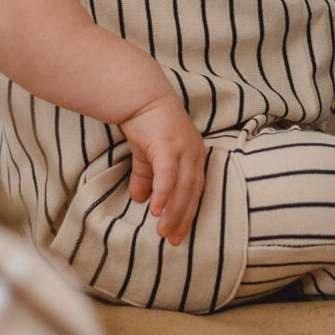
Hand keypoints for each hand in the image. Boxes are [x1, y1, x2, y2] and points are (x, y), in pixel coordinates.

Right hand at [117, 88, 206, 247]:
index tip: (178, 234)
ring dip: (173, 212)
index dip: (187, 214)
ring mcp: (184, 148)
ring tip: (163, 232)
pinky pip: (168, 176)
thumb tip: (140, 199)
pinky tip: (156, 211)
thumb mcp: (147, 155)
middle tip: (172, 240)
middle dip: (182, 219)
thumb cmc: (146, 122)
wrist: (139, 94)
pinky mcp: (168, 144)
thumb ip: (146, 177)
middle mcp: (194, 153)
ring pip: (182, 188)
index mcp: (194, 156)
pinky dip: (164, 195)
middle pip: (192, 193)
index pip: (194, 191)